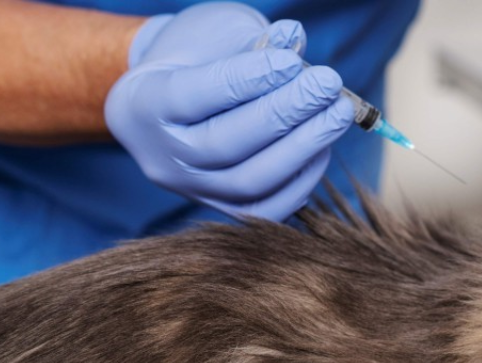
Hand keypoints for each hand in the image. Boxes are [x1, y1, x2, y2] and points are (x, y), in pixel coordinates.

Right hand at [104, 2, 354, 220]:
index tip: (293, 60)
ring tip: (337, 113)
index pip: (201, 94)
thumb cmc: (194, 58)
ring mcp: (192, 189)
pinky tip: (323, 147)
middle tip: (327, 85)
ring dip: (303, 147)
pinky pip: (266, 209)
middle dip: (285, 113)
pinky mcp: (222, 208)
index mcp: (145, 103)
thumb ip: (251, 41)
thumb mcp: (214, 35)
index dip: (250, 78)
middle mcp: (162, 156)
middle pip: (226, 144)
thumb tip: (294, 40)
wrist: (169, 99)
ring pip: (249, 182)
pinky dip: (301, 180)